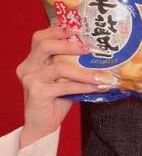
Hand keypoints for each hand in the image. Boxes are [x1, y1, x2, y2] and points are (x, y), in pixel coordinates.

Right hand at [16, 26, 114, 147]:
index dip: (57, 31)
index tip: (77, 30)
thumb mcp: (62, 79)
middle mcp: (28, 67)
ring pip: (58, 67)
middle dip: (68, 44)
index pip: (40, 37)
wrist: (42, 125)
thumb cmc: (55, 100)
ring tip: (99, 75)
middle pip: (44, 45)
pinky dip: (82, 86)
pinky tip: (95, 87)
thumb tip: (97, 55)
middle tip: (88, 49)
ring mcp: (31, 79)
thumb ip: (71, 66)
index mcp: (32, 60)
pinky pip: (63, 86)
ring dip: (83, 72)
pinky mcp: (37, 93)